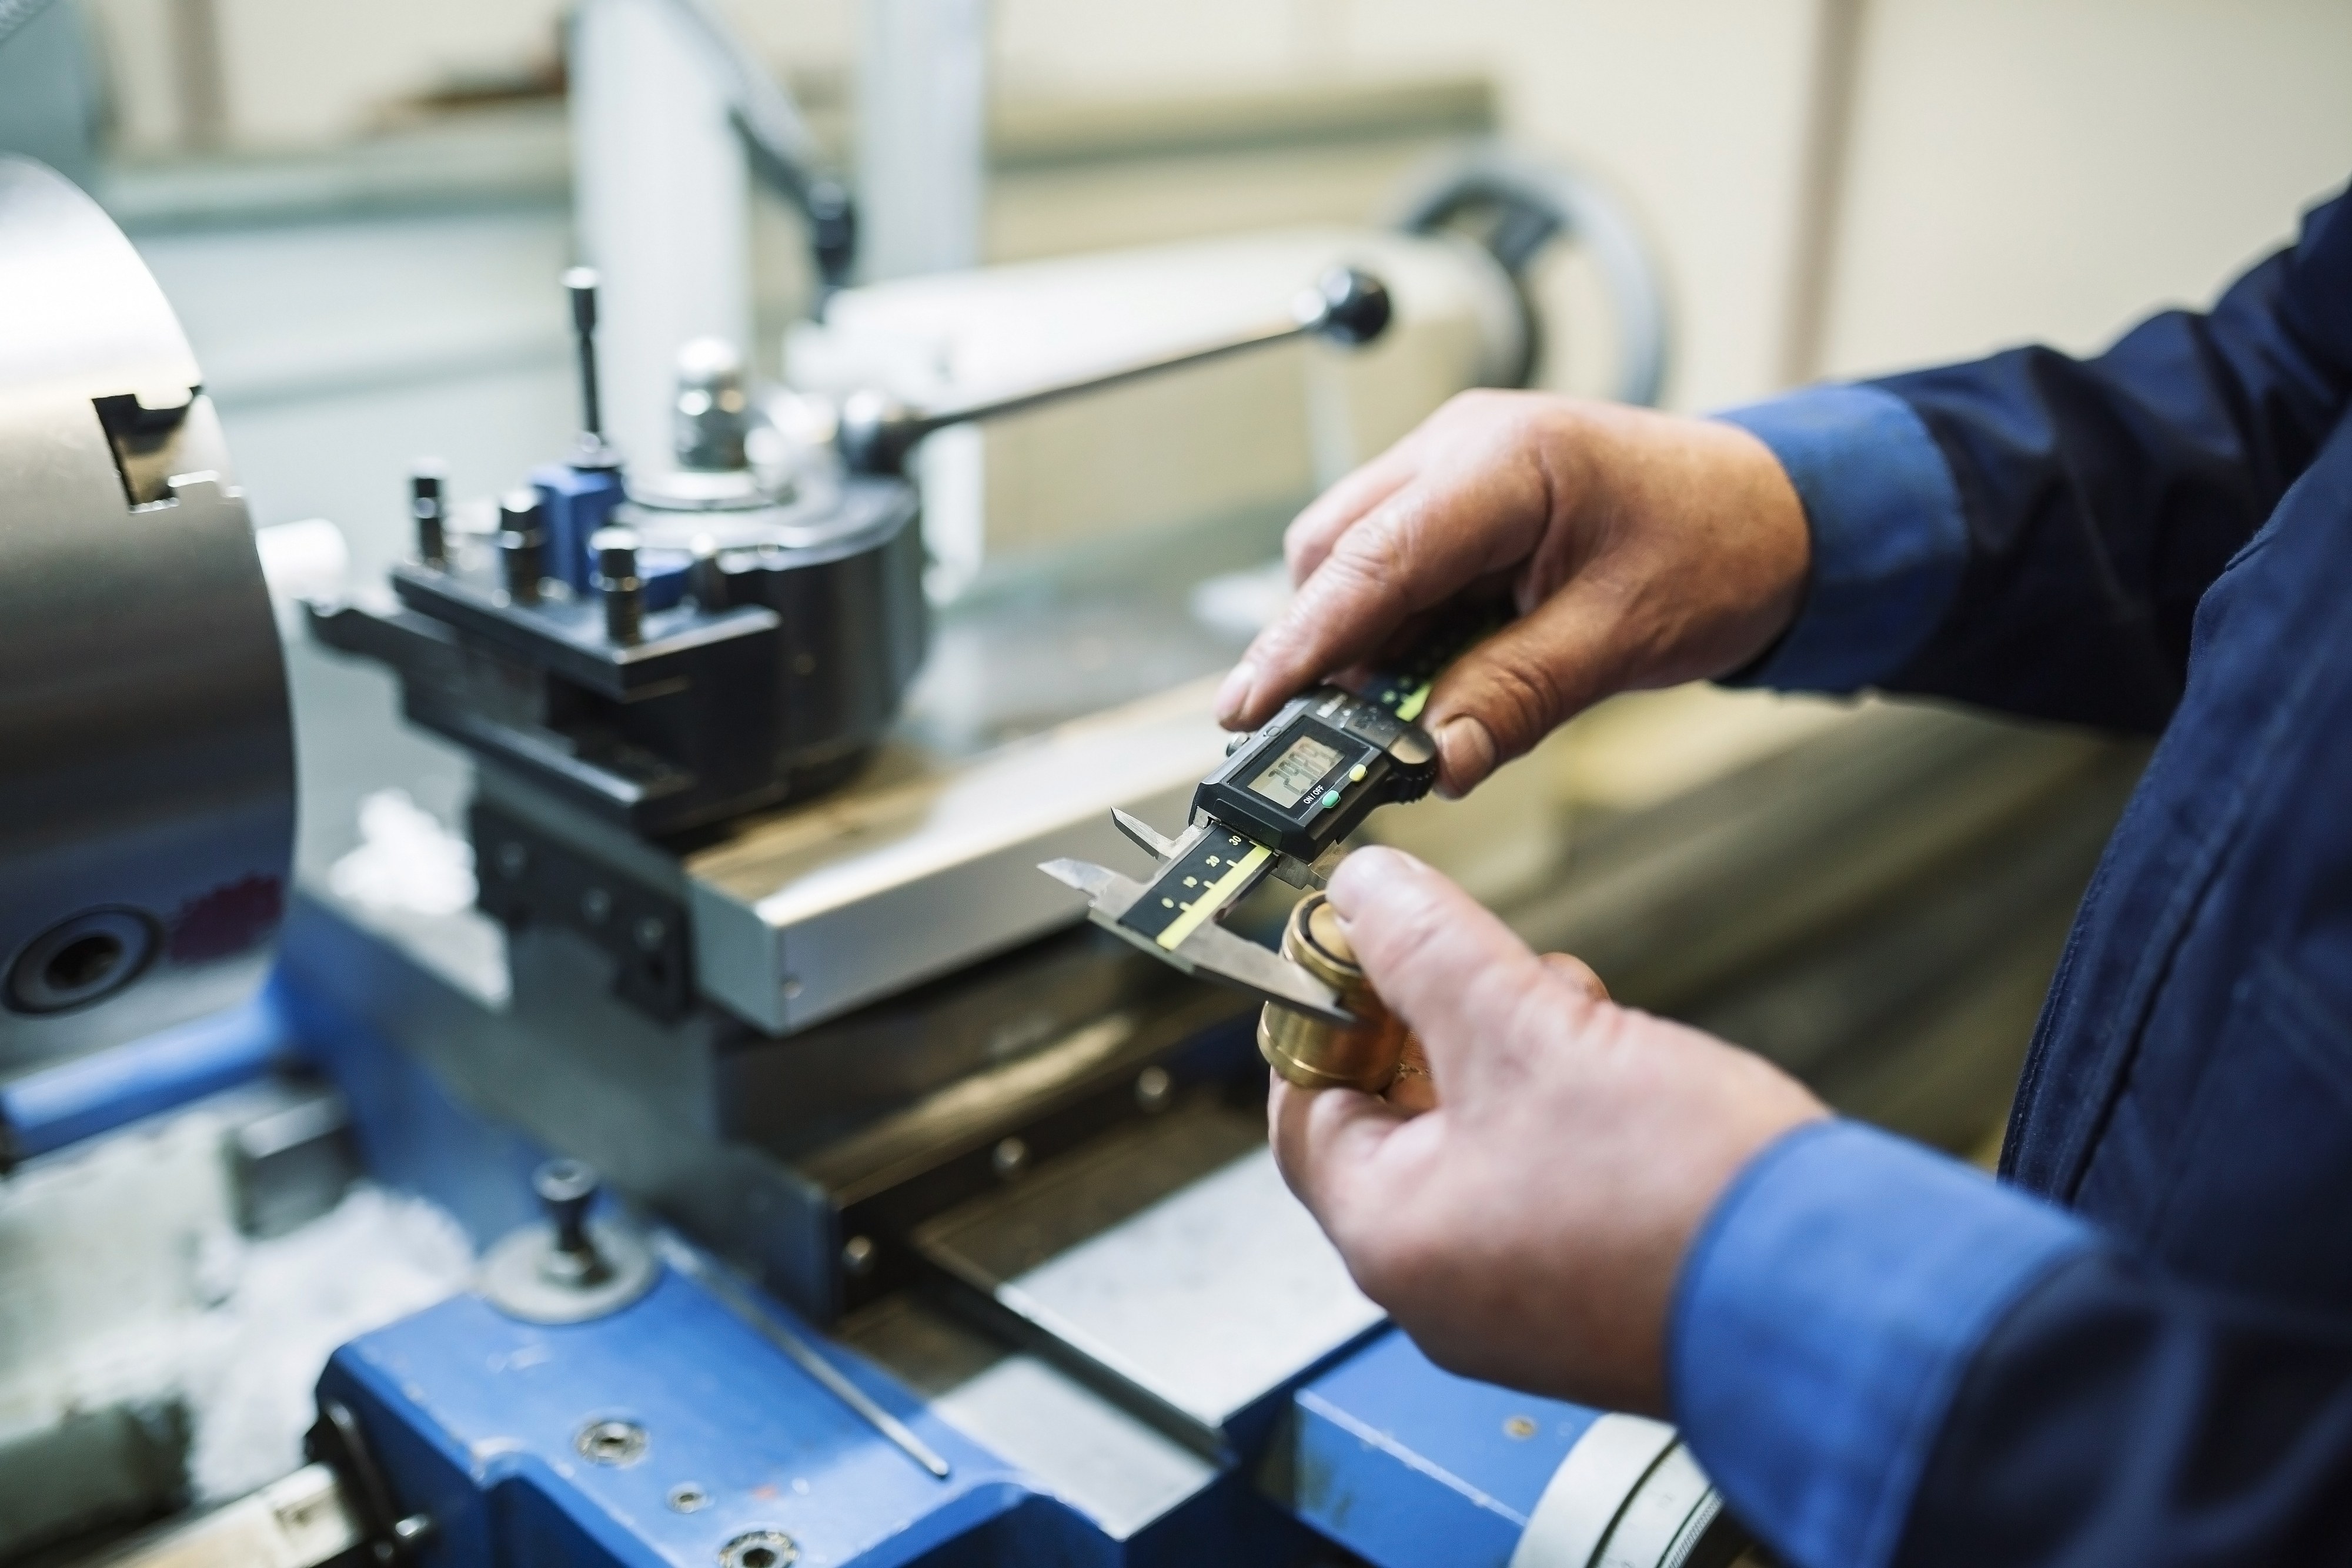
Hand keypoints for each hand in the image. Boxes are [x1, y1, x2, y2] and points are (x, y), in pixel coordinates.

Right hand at [1216, 391, 1810, 796]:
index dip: (1301, 643)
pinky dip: (1393, 629)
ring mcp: (1454, 464)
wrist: (1783, 512)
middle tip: (1332, 741)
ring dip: (1358, 642)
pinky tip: (1429, 675)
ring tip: (1400, 713)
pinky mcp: (1460, 499)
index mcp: (1504, 461)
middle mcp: (1460, 445)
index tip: (1249, 709)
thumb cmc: (1720, 549)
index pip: (1369, 559)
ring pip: (1350, 559)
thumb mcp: (1622, 638)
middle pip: (1334, 552)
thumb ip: (1515, 696)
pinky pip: (1392, 565)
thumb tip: (1430, 761)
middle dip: (1321, 647)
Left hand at [1270, 847, 1827, 1413]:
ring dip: (1522, 1058)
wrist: (1841, 1300)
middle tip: (1503, 972)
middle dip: (1449, 1022)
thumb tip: (1362, 889)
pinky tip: (1628, 1076)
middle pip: (1396, 1115)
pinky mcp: (1590, 1294)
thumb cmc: (1684, 1198)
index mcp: (1391, 1236)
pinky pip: (1544, 1182)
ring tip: (1585, 1019)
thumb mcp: (1529, 1029)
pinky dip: (1572, 1116)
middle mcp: (1438, 1286)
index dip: (1329, 1007)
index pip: (1304, 1103)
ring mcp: (1516, 1299)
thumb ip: (1429, 947)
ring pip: (1479, 1138)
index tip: (1369, 943)